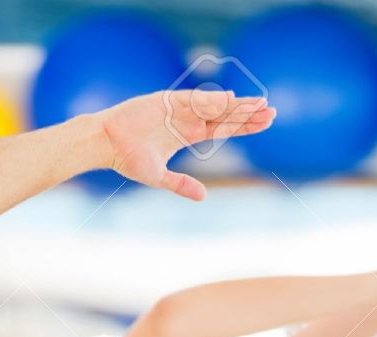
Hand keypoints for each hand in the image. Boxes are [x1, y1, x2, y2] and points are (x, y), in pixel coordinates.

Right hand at [99, 90, 274, 199]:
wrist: (105, 143)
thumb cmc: (128, 159)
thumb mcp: (159, 176)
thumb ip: (181, 184)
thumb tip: (203, 197)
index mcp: (188, 134)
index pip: (223, 128)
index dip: (244, 126)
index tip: (264, 123)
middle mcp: (187, 119)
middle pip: (224, 114)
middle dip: (247, 113)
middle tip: (271, 111)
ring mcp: (177, 109)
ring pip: (213, 105)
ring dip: (234, 105)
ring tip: (257, 105)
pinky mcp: (165, 101)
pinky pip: (191, 100)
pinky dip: (209, 100)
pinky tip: (228, 100)